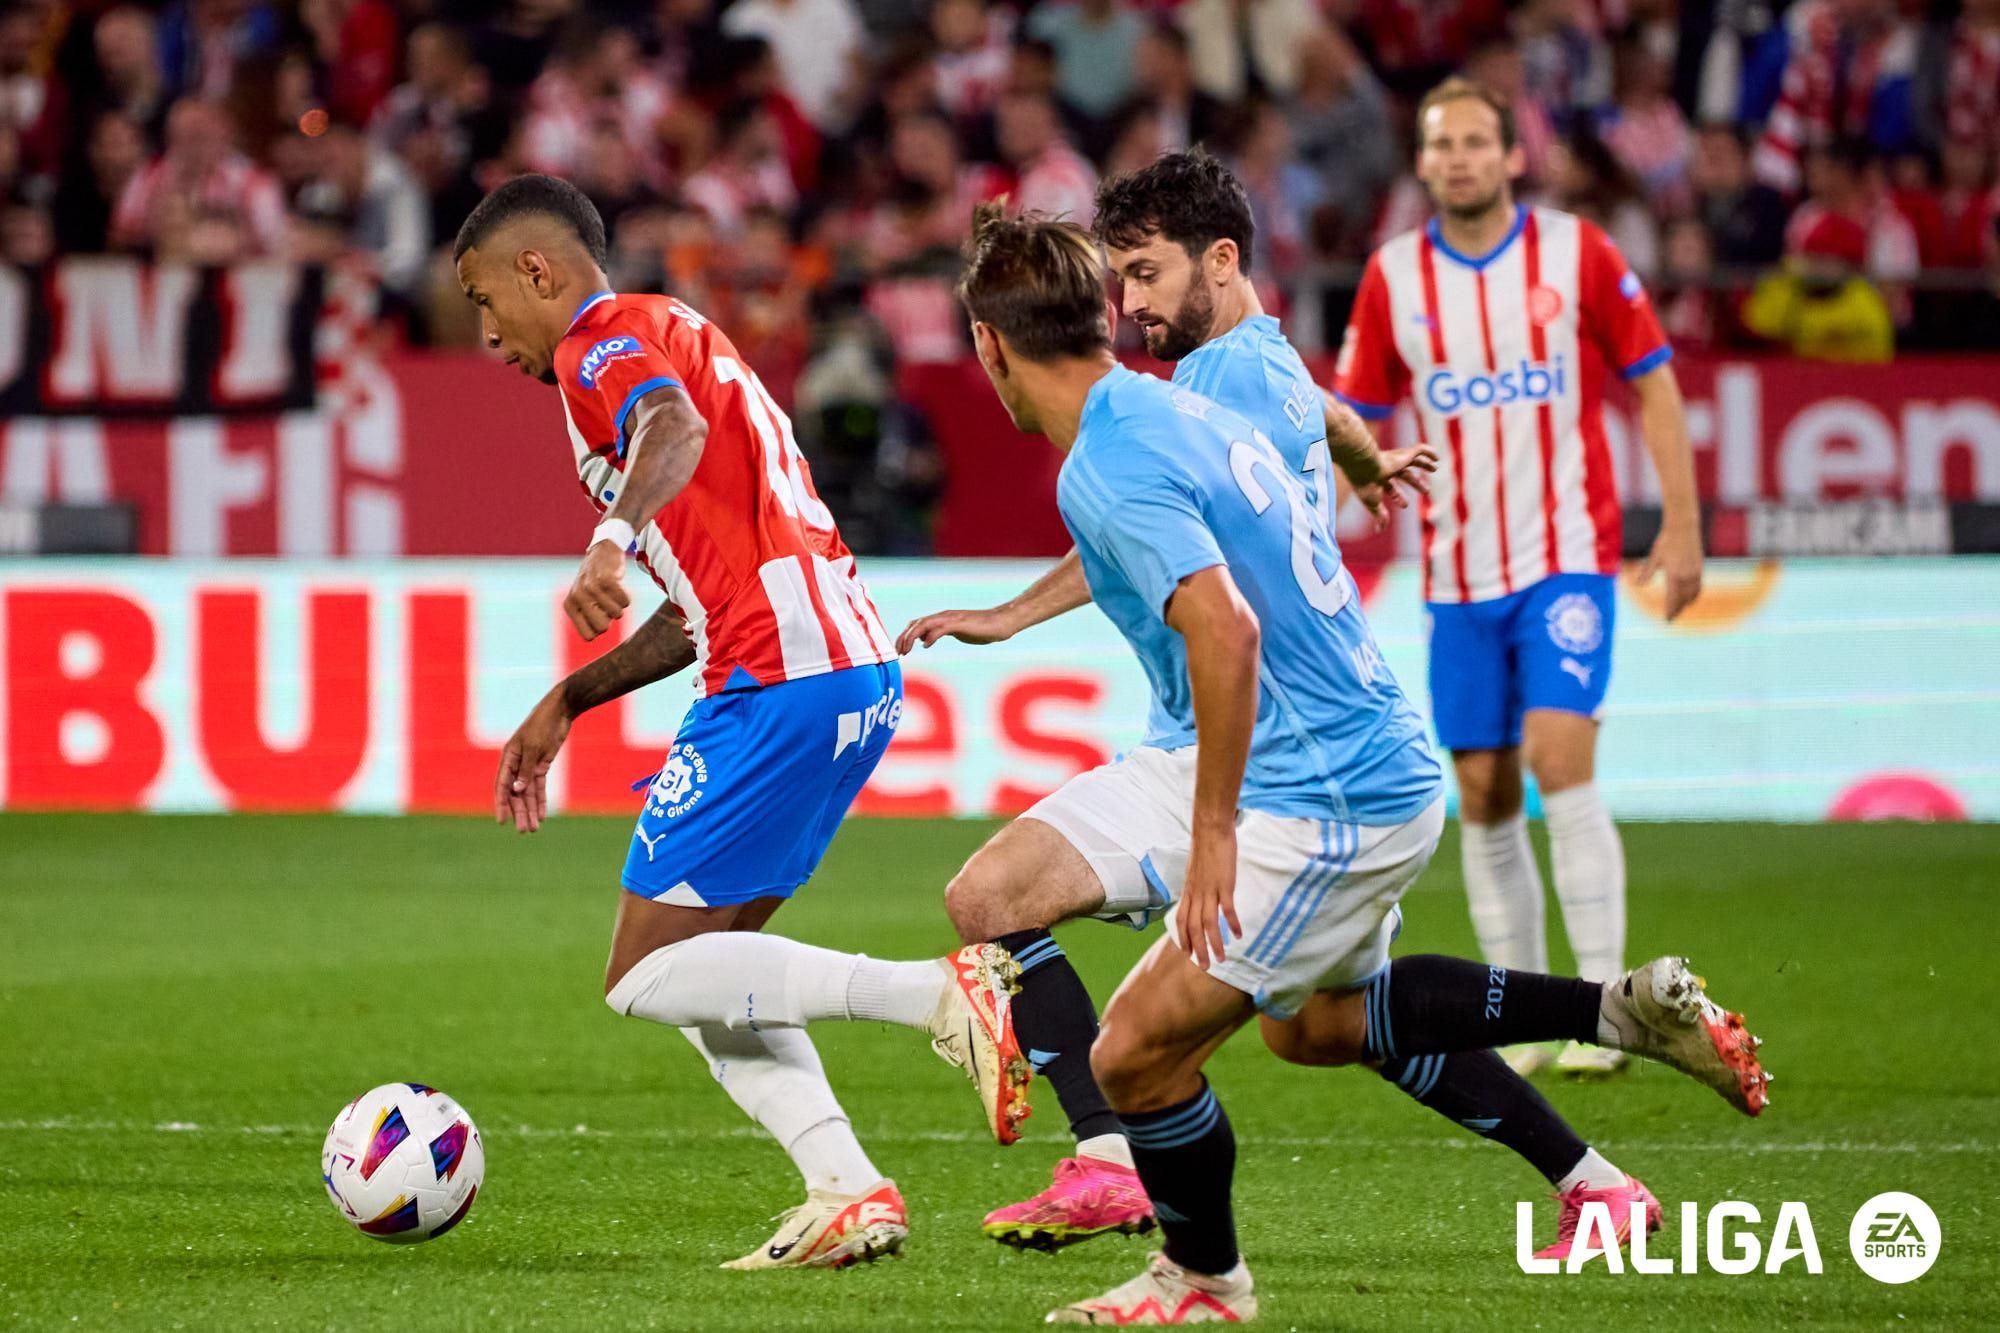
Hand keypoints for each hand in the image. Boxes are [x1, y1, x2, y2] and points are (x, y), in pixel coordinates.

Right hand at [495, 687, 571, 832]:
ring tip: (533, 829)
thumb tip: (516, 791)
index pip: (501, 785)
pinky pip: (539, 787)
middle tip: (523, 831)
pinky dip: (541, 800)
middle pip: (515, 793)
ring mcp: (529, 765)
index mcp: (508, 757)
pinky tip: (542, 815)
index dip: (501, 804)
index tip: (502, 821)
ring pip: (528, 793)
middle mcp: (516, 764)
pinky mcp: (541, 765)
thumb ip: (526, 770)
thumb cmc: (542, 725)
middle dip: (519, 812)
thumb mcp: (535, 748)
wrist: (560, 711)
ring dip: (531, 810)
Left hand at [565, 540, 630, 640]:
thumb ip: (589, 619)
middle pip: (602, 628)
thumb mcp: (586, 600)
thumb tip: (598, 633)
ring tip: (611, 592)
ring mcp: (591, 587)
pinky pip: (625, 602)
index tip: (599, 613)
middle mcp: (577, 596)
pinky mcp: (606, 579)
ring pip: (616, 614)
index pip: (588, 636)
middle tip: (607, 603)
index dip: (599, 627)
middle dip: (610, 619)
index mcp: (570, 605)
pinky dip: (626, 597)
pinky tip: (618, 585)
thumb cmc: (596, 582)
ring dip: (619, 605)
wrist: (603, 551)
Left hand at [895, 607, 1019, 654]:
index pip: (916, 624)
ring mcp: (951, 619)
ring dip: (912, 637)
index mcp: (941, 618)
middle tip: (898, 653)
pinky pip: (941, 628)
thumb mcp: (955, 632)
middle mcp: (943, 616)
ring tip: (906, 651)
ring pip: (924, 624)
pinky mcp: (959, 624)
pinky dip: (931, 636)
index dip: (905, 636)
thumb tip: (924, 641)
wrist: (1000, 623)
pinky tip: (926, 646)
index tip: (899, 651)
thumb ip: (939, 634)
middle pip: (916, 623)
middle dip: (904, 638)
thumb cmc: (981, 628)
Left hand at [1175, 823, 1240, 969]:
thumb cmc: (1205, 847)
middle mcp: (1196, 893)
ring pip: (1208, 923)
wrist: (1210, 829)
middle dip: (1198, 950)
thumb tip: (1198, 894)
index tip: (1187, 954)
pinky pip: (1227, 908)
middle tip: (1204, 967)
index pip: (1181, 920)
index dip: (1183, 938)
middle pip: (1193, 928)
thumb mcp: (1196, 870)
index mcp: (1188, 890)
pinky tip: (1239, 935)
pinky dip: (1232, 923)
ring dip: (1214, 943)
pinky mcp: (1224, 884)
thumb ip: (1197, 885)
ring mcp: (1209, 889)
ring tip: (1221, 960)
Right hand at [1348, 445, 1436, 531]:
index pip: (1390, 488)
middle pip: (1404, 475)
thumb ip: (1379, 515)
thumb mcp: (1373, 503)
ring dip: (1424, 465)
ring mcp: (1396, 460)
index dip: (1397, 497)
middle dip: (1415, 483)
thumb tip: (1380, 530)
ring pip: (1413, 461)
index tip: (1404, 505)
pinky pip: (1419, 450)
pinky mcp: (1404, 454)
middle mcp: (1388, 468)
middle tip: (1426, 491)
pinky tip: (1437, 457)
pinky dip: (1429, 452)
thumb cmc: (1366, 485)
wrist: (1364, 466)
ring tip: (1435, 468)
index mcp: (1378, 478)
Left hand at [1639, 521, 1703, 620]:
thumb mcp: (1654, 557)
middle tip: (1671, 617)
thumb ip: (1647, 572)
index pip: (1673, 599)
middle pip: (1684, 600)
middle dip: (1678, 609)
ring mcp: (1695, 572)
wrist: (1683, 527)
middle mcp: (1687, 576)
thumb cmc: (1665, 541)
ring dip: (1686, 603)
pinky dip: (1694, 595)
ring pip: (1693, 594)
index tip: (1667, 619)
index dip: (1670, 610)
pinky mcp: (1700, 568)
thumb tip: (1637, 584)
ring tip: (1680, 609)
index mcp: (1674, 575)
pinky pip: (1698, 587)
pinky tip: (1689, 597)